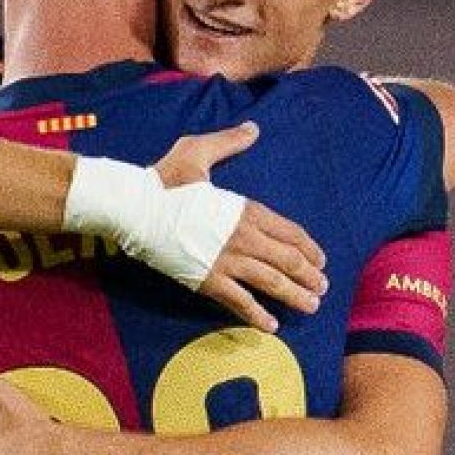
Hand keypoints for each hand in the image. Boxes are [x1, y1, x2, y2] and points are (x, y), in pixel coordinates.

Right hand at [153, 122, 326, 331]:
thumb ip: (229, 142)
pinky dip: (257, 315)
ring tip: (310, 306)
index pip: (289, 233)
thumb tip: (253, 128)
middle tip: (322, 287)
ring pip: (271, 283)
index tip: (320, 259)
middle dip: (309, 275)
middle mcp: (243, 238)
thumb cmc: (164, 179)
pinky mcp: (207, 281)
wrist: (133, 209)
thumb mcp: (198, 151)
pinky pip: (239, 302)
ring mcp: (226, 262)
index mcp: (245, 210)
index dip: (309, 248)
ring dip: (294, 296)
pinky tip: (271, 326)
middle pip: (287, 261)